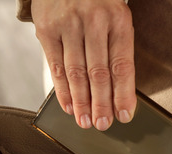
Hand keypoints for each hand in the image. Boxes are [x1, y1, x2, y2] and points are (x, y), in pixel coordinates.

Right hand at [32, 0, 135, 130]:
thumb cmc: (95, 2)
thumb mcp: (114, 16)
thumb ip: (115, 47)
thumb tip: (118, 91)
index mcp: (118, 19)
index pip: (122, 64)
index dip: (123, 93)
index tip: (124, 115)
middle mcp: (93, 21)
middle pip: (98, 73)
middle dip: (101, 103)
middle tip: (103, 124)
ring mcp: (68, 25)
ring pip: (76, 73)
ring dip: (81, 102)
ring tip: (85, 121)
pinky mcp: (47, 30)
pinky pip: (55, 66)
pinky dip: (62, 90)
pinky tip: (68, 106)